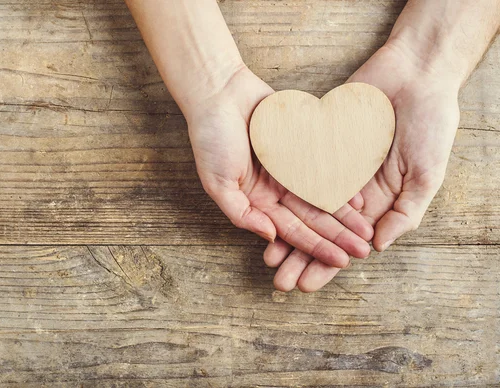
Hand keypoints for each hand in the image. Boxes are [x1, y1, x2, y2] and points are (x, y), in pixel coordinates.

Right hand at [184, 65, 373, 280]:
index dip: (315, 247)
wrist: (219, 92)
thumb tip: (270, 237)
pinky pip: (326, 167)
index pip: (291, 231)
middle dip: (337, 237)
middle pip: (312, 218)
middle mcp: (277, 189)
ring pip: (323, 197)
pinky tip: (360, 197)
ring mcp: (291, 168)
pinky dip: (342, 182)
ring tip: (367, 231)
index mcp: (257, 202)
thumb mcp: (217, 183)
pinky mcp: (302, 146)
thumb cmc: (210, 138)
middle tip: (363, 252)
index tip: (339, 261)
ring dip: (345, 216)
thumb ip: (241, 213)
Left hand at [269, 42, 460, 290]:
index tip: (306, 285)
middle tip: (279, 279)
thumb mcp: (426, 173)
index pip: (346, 241)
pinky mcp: (317, 144)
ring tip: (268, 255)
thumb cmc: (431, 124)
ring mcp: (331, 167)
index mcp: (377, 202)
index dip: (327, 264)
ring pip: (302, 206)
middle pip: (319, 229)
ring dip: (286, 231)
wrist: (415, 75)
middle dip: (299, 255)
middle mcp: (350, 189)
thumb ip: (404, 211)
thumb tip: (378, 246)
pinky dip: (282, 192)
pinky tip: (264, 210)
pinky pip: (297, 171)